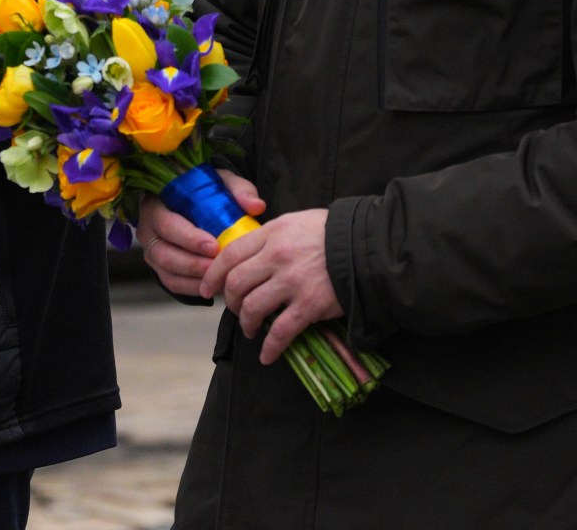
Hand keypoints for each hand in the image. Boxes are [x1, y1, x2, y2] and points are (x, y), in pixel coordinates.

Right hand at [139, 171, 264, 298]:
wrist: (190, 202)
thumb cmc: (203, 192)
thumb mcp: (220, 183)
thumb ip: (238, 190)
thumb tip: (256, 206)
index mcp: (156, 207)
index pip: (168, 225)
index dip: (189, 238)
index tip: (214, 246)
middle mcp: (148, 231)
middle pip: (165, 254)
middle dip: (194, 264)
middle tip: (220, 267)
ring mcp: (152, 252)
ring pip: (168, 273)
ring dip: (195, 279)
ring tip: (220, 279)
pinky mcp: (160, 269)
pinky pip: (173, 284)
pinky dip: (193, 288)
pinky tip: (214, 286)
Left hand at [202, 207, 338, 364]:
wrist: (368, 248)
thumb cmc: (333, 233)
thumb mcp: (297, 222)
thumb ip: (272, 236)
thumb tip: (251, 252)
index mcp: (272, 234)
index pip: (230, 255)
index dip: (213, 275)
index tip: (208, 289)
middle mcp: (277, 257)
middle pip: (236, 284)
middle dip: (231, 302)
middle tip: (236, 310)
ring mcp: (292, 282)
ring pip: (252, 308)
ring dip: (247, 324)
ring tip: (251, 330)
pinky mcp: (309, 305)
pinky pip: (281, 331)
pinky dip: (270, 347)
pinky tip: (267, 355)